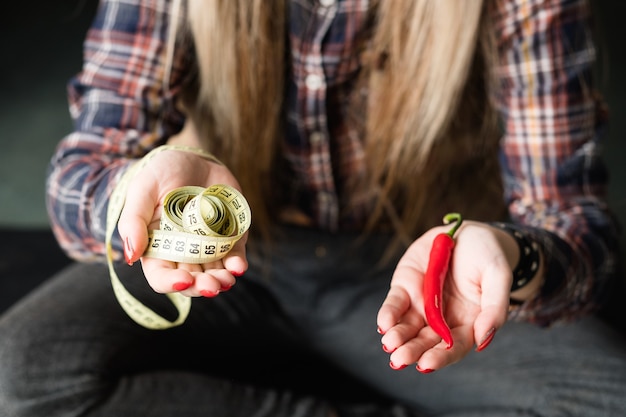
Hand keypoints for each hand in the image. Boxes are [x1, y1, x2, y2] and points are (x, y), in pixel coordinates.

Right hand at [116, 147, 247, 297]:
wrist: (195, 158)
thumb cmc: (162, 172)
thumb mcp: (142, 190)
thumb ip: (133, 222)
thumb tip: (130, 256)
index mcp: (157, 247)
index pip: (161, 275)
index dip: (171, 282)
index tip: (184, 280)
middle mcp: (183, 252)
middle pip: (191, 280)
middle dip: (202, 286)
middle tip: (212, 286)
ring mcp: (209, 246)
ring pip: (214, 273)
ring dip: (221, 281)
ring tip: (226, 280)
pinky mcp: (231, 237)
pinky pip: (235, 256)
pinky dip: (237, 265)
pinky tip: (238, 267)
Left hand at [376, 221, 516, 371]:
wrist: (467, 231)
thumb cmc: (488, 255)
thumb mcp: (498, 276)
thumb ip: (495, 308)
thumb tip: (483, 340)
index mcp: (468, 322)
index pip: (453, 346)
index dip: (441, 356)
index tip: (427, 363)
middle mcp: (442, 318)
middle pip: (426, 341)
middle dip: (412, 351)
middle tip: (399, 359)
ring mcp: (422, 303)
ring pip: (407, 326)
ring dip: (397, 337)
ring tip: (390, 344)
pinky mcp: (406, 287)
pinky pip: (395, 304)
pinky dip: (389, 313)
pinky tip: (384, 323)